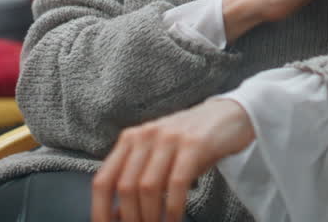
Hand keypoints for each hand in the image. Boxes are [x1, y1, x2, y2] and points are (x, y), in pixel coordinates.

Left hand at [91, 99, 253, 221]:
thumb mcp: (158, 155)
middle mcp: (145, 136)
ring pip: (147, 187)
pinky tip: (174, 221)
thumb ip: (137, 179)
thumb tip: (119, 216)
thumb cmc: (189, 143)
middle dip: (130, 219)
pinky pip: (176, 183)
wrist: (228, 116)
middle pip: (125, 187)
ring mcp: (169, 138)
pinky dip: (172, 208)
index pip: (103, 180)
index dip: (100, 211)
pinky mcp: (194, 144)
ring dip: (150, 217)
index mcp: (130, 140)